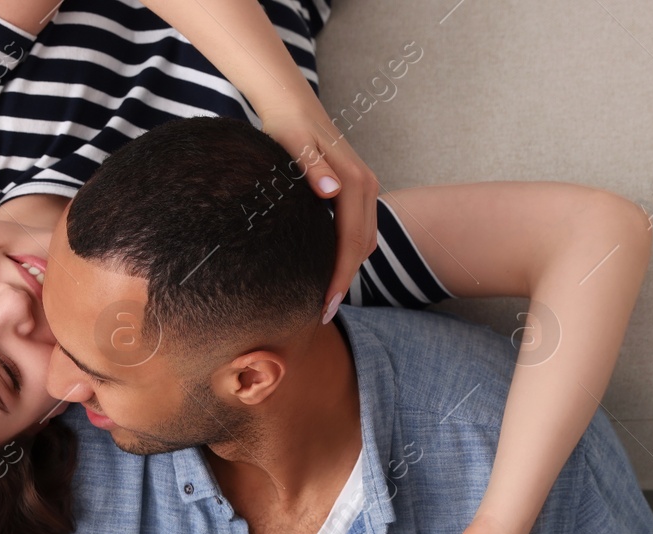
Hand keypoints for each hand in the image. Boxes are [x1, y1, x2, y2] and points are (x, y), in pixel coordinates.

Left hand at [258, 104, 377, 320]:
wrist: (290, 102)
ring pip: (365, 241)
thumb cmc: (285, 125)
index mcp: (355, 181)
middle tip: (323, 313)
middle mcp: (367, 186)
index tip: (326, 306)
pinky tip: (329, 267)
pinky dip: (348, 253)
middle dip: (345, 281)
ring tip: (326, 297)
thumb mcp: (292, 144)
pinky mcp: (356, 188)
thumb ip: (311, 169)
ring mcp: (365, 187)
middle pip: (362, 247)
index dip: (340, 278)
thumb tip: (331, 192)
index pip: (351, 242)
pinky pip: (359, 229)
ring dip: (348, 269)